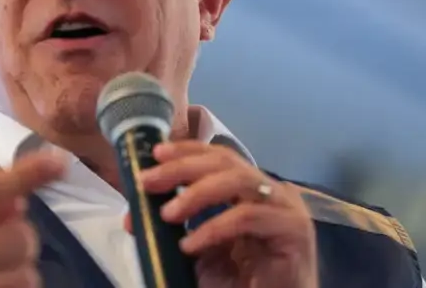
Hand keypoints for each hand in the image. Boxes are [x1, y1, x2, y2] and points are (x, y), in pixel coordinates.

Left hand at [126, 135, 317, 287]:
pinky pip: (248, 217)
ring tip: (167, 214)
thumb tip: (131, 216)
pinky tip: (190, 245)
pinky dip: (214, 227)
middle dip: (182, 167)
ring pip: (238, 180)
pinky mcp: (294, 229)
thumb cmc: (240, 283)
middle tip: (149, 181)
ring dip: (196, 193)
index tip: (156, 153)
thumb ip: (175, 227)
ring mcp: (285, 207)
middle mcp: (271, 191)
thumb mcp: (198, 249)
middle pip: (225, 160)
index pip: (218, 155)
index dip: (187, 150)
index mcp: (251, 189)